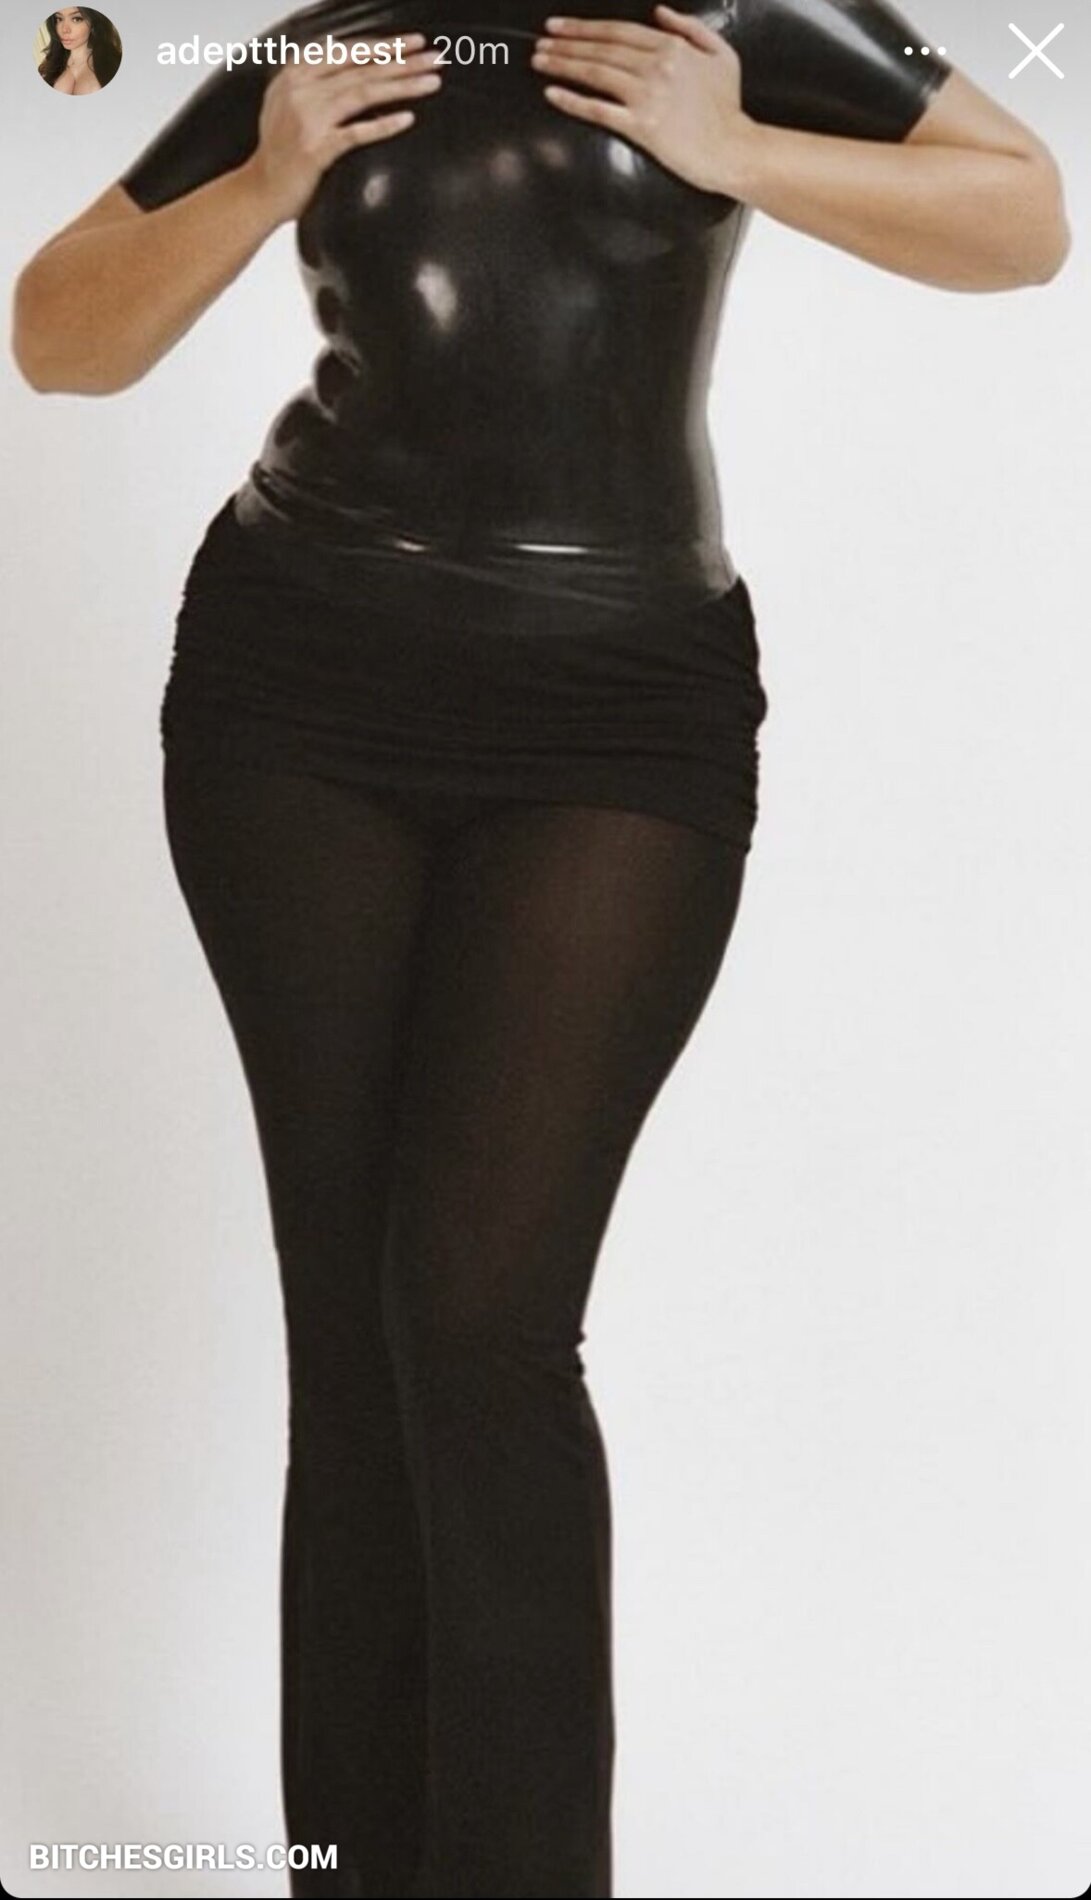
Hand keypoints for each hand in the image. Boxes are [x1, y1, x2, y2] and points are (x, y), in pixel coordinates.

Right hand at [249, 35, 443, 222]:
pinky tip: (408, 118)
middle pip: (361, 68)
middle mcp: (301, 89)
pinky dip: (384, 125)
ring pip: (363, 93)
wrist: (260, 190)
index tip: (412, 43)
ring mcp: (308, 119)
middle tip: (433, 57)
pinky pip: (356, 133)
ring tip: (431, 82)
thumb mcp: (289, 102)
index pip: (348, 51)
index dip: (382, 45)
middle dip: (402, 60)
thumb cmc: (280, 151)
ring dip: (402, 86)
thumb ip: (315, 80)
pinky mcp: (316, 149)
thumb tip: (351, 63)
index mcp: (295, 73)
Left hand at [532, 4, 754, 194]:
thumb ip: (690, 28)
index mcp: (672, 47)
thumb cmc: (728, 107)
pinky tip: (551, 93)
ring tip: (539, 60)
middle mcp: (656, 66)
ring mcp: (647, 95)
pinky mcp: (641, 126)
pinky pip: (599, 109)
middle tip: (540, 42)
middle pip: (601, 49)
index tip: (560, 26)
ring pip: (596, 72)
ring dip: (563, 65)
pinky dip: (573, 100)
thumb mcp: (721, 54)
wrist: (734, 150)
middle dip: (566, 43)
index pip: (619, 31)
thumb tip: (659, 12)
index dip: (585, 27)